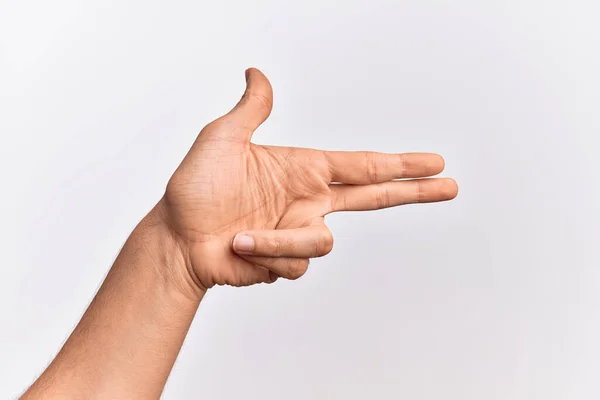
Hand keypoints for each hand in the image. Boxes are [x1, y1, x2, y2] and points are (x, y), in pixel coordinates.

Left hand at [162, 68, 457, 289]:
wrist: (177, 239)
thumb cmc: (194, 189)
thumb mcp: (222, 139)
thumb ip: (251, 110)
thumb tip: (258, 74)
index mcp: (302, 170)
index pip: (362, 165)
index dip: (400, 164)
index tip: (434, 162)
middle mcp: (308, 201)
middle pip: (374, 197)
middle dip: (413, 192)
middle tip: (451, 186)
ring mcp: (299, 232)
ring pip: (322, 241)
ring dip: (278, 239)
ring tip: (240, 235)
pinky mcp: (287, 261)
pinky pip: (296, 262)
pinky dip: (265, 254)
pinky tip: (240, 248)